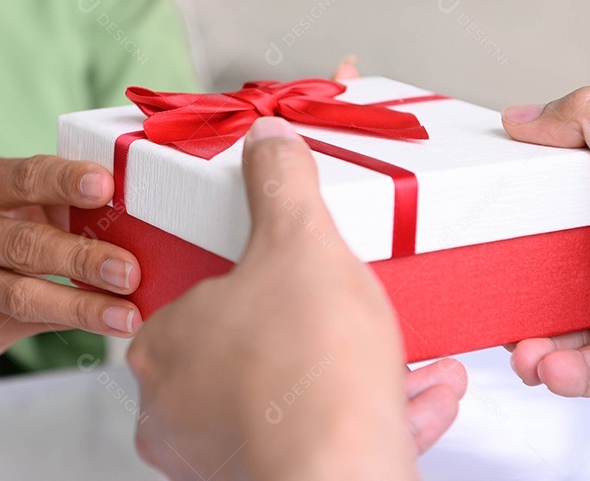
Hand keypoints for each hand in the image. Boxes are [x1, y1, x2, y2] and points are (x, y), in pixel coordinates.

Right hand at [0, 156, 143, 358]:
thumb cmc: (7, 230)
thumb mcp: (26, 204)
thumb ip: (67, 206)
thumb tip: (138, 220)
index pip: (25, 177)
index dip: (66, 180)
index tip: (107, 186)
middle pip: (25, 242)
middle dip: (82, 257)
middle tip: (129, 271)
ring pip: (23, 294)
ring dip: (82, 305)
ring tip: (127, 315)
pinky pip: (28, 323)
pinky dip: (73, 323)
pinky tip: (108, 324)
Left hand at [129, 117, 466, 480]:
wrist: (344, 473)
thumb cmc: (307, 373)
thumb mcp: (300, 243)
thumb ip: (281, 185)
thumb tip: (268, 143)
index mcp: (165, 346)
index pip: (195, 297)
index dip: (250, 279)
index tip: (285, 272)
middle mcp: (179, 410)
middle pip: (248, 349)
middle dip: (313, 325)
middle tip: (345, 307)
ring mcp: (221, 456)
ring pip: (292, 400)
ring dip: (352, 370)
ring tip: (405, 351)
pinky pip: (325, 441)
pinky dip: (374, 414)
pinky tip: (424, 395)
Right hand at [502, 87, 589, 405]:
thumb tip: (525, 117)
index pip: (562, 212)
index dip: (524, 222)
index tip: (486, 226)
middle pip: (556, 274)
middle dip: (519, 289)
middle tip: (490, 292)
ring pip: (568, 329)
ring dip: (536, 340)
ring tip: (519, 344)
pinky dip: (568, 373)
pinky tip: (550, 365)